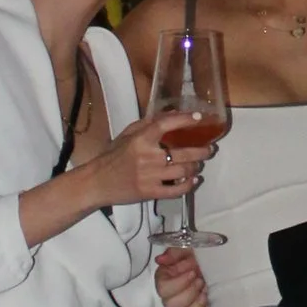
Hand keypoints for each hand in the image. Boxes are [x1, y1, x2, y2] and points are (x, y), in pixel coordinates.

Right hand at [75, 113, 212, 212]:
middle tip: (209, 149)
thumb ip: (150, 123)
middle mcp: (147, 157)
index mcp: (140, 139)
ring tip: (198, 165)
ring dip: (196, 167)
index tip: (199, 118)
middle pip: (183, 152)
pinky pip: (177, 190)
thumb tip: (175, 113)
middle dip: (202, 151)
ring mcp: (150, 176)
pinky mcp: (150, 192)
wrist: (97, 182)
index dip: (184, 120)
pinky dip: (189, 185)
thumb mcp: (127, 134)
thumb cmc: (113, 156)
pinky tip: (193, 180)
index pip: (165, 125)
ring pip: (183, 171)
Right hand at [153, 243, 210, 306]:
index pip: (162, 290)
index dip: (178, 283)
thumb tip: (160, 260)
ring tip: (206, 293)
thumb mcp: (190, 249)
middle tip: (201, 281)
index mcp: (166, 280)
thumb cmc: (203, 257)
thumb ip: (175, 252)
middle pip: (170, 306)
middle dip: (189, 293)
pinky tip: (209, 306)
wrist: (222, 266)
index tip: (193, 272)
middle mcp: (171, 298)